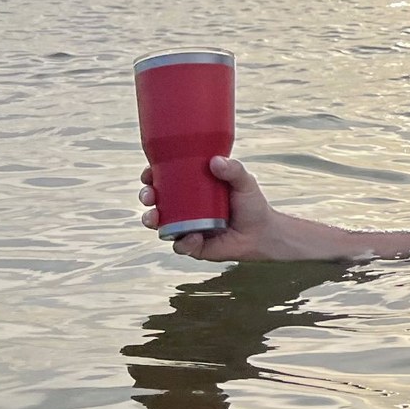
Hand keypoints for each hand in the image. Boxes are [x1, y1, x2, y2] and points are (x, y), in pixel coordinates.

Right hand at [141, 156, 289, 260]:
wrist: (263, 233)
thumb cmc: (252, 205)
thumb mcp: (244, 183)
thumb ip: (233, 170)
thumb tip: (215, 161)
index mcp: (192, 190)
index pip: (165, 180)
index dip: (151, 177)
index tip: (148, 173)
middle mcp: (184, 209)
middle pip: (155, 201)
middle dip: (146, 197)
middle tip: (149, 196)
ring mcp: (186, 228)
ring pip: (160, 225)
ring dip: (151, 220)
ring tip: (155, 217)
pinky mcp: (194, 246)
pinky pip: (181, 246)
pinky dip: (183, 242)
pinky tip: (194, 237)